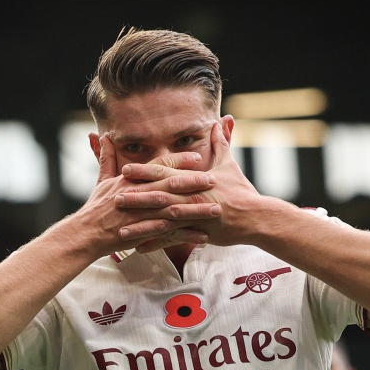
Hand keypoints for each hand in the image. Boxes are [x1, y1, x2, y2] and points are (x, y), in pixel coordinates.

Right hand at [79, 135, 221, 256]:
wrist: (87, 233)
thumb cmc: (96, 207)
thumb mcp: (102, 180)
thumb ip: (106, 158)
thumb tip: (103, 136)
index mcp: (132, 180)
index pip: (159, 166)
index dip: (179, 161)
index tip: (197, 158)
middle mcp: (139, 194)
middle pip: (172, 185)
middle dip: (194, 182)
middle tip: (214, 180)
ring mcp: (143, 214)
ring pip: (175, 210)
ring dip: (197, 210)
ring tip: (216, 209)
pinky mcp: (145, 232)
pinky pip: (170, 234)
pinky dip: (187, 235)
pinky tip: (204, 236)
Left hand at [116, 120, 262, 251]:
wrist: (256, 217)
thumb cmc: (241, 191)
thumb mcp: (230, 164)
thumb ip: (221, 143)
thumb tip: (221, 120)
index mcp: (194, 179)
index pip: (165, 173)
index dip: (144, 172)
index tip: (125, 170)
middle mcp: (191, 197)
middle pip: (159, 197)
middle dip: (135, 198)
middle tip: (113, 199)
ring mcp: (194, 216)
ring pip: (163, 222)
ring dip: (141, 226)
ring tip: (120, 231)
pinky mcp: (199, 232)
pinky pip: (173, 240)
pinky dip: (156, 245)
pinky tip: (139, 250)